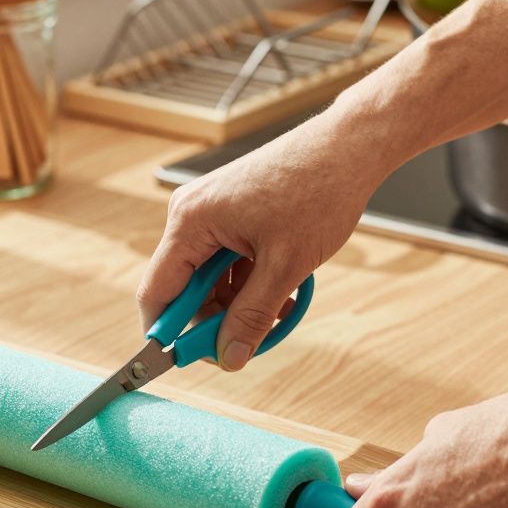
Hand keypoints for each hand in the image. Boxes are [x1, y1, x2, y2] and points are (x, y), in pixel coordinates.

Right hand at [136, 115, 379, 369]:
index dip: (166, 334)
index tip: (185, 362)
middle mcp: (191, 215)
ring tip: (279, 313)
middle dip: (215, 320)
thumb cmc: (318, 190)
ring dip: (238, 304)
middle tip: (247, 344)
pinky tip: (280, 295)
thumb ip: (251, 317)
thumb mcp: (285, 266)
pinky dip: (249, 284)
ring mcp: (210, 212)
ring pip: (208, 280)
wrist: (350, 146)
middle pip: (183, 289)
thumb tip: (228, 358)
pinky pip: (225, 263)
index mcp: (190, 222)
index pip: (157, 293)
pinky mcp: (229, 213)